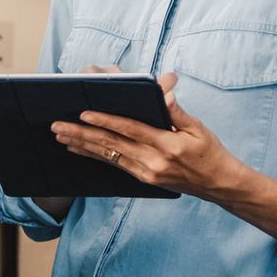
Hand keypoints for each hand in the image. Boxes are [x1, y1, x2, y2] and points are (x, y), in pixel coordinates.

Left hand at [51, 73, 238, 197]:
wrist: (218, 184)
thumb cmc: (210, 151)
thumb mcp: (199, 128)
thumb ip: (178, 112)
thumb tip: (165, 92)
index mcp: (168, 145)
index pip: (130, 130)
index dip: (106, 121)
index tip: (84, 113)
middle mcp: (153, 161)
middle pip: (112, 144)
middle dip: (82, 134)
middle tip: (58, 125)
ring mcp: (146, 172)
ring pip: (108, 156)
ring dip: (82, 145)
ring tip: (60, 136)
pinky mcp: (143, 179)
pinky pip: (114, 165)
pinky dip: (94, 156)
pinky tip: (78, 150)